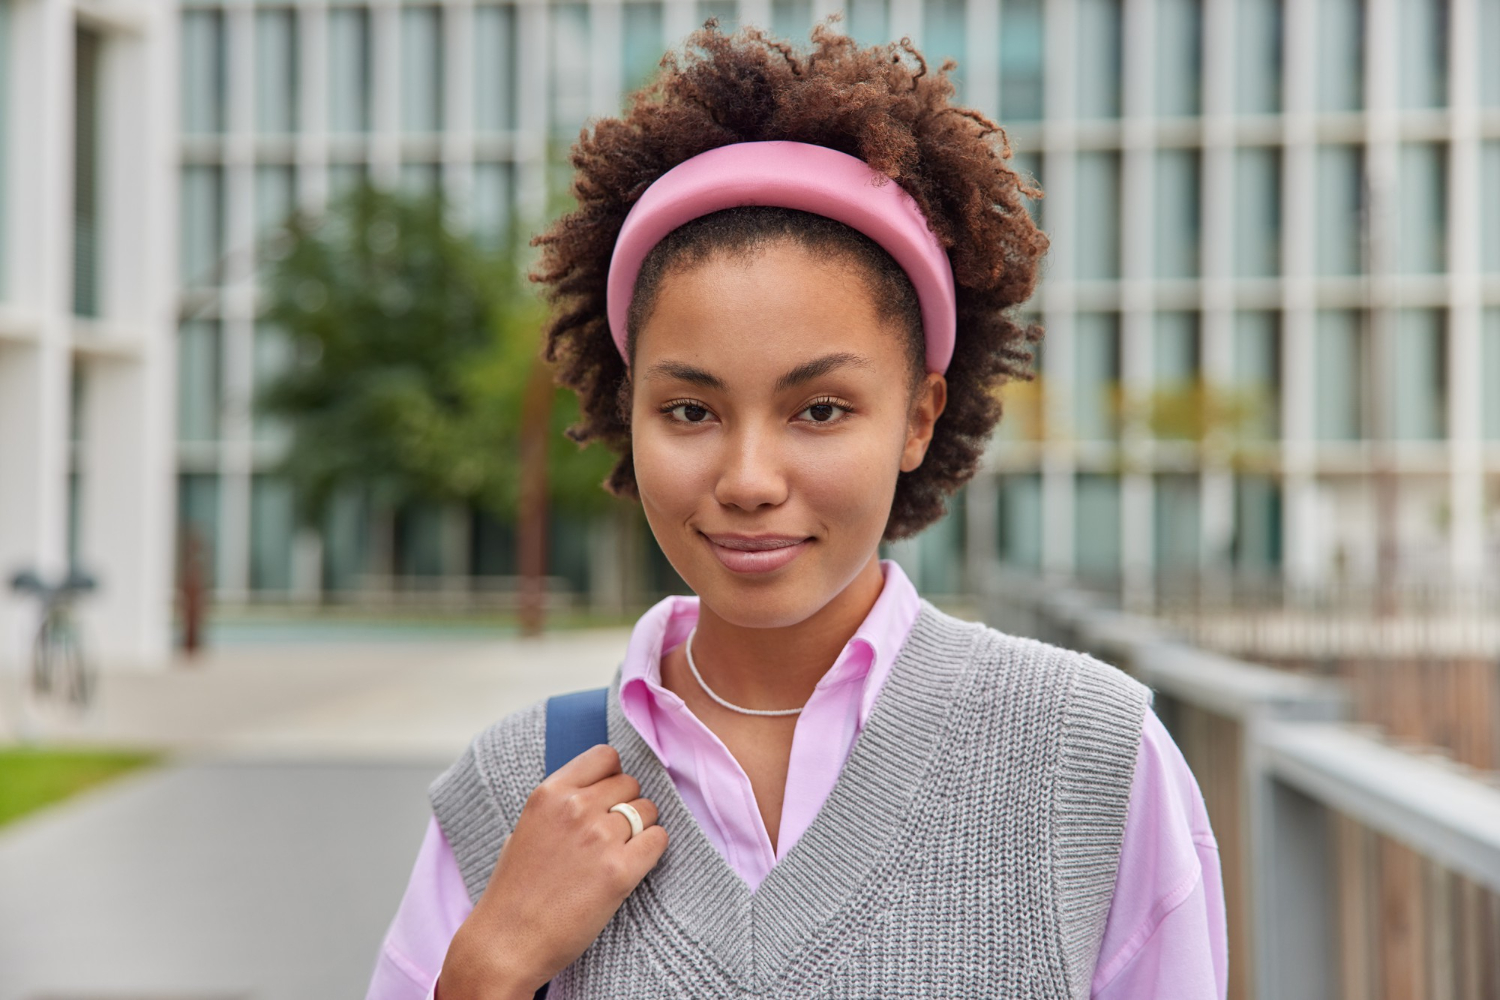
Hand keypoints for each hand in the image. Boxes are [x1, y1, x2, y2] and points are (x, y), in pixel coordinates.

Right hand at [436, 744, 667, 998]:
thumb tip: (594, 792)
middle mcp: (576, 807)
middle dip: (627, 805)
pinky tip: (634, 866)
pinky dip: (653, 850)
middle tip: (614, 834)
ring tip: (621, 853)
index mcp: (549, 793)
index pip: (605, 756)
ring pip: (649, 810)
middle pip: (630, 783)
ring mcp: (599, 837)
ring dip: (643, 828)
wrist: (506, 943)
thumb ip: (559, 806)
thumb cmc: (513, 893)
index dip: (612, 776)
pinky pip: (659, 840)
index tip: (609, 797)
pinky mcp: (620, 870)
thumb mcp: (526, 829)